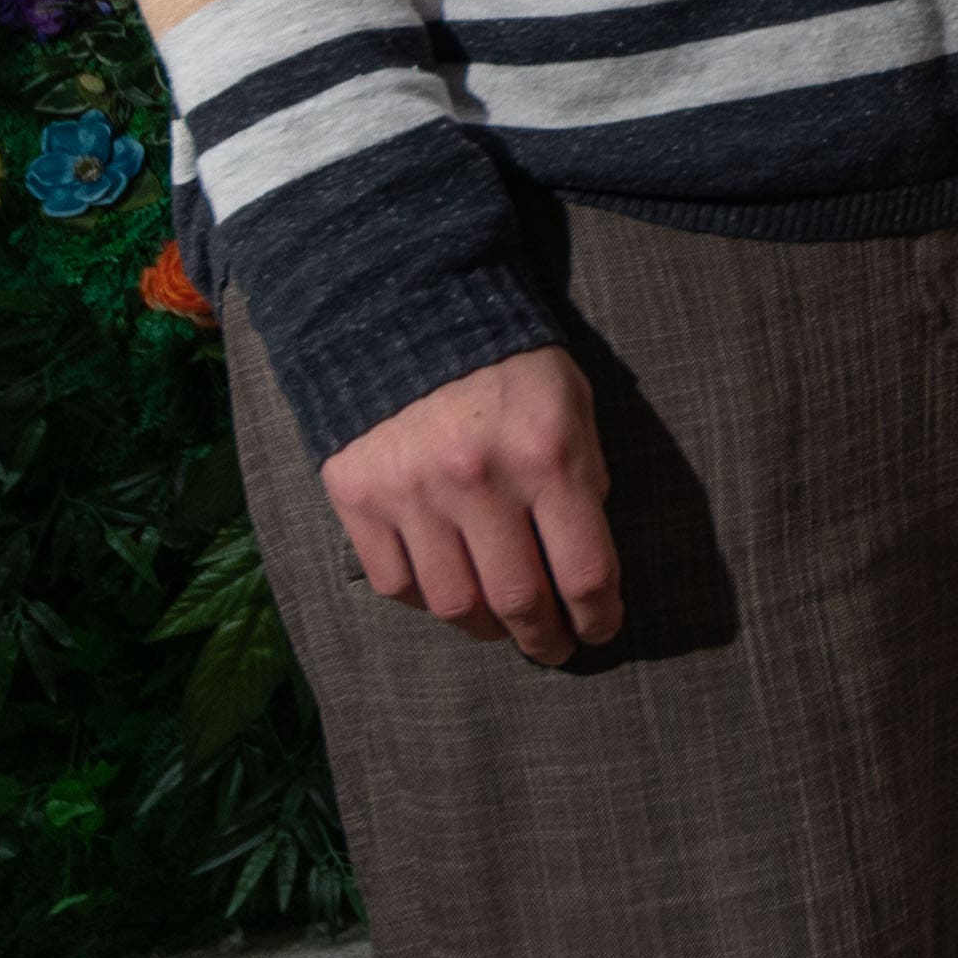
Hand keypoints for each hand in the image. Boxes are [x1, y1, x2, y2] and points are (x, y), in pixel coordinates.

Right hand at [321, 347, 622, 666]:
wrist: (407, 310)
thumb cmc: (509, 365)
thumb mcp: (572, 404)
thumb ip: (583, 478)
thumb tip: (583, 564)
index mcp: (546, 454)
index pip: (584, 572)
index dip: (599, 617)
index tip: (600, 631)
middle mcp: (477, 479)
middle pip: (518, 602)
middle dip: (544, 639)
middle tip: (553, 647)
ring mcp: (411, 491)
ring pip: (453, 604)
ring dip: (486, 629)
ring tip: (501, 625)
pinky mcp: (358, 496)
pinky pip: (396, 583)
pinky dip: (426, 599)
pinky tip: (447, 586)